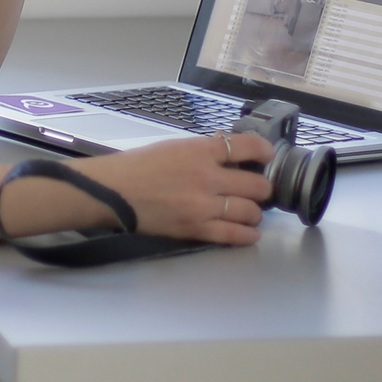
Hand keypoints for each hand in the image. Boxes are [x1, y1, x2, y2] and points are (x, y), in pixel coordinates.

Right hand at [88, 134, 276, 244]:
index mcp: (200, 151)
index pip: (248, 146)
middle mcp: (207, 178)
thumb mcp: (174, 147)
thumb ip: (204, 150)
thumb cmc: (138, 167)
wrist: (113, 192)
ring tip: (250, 212)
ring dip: (254, 213)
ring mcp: (202, 206)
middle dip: (262, 188)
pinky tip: (250, 233)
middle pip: (256, 185)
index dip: (265, 152)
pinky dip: (247, 235)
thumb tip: (228, 149)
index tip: (267, 157)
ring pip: (250, 212)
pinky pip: (233, 234)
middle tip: (258, 190)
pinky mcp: (195, 228)